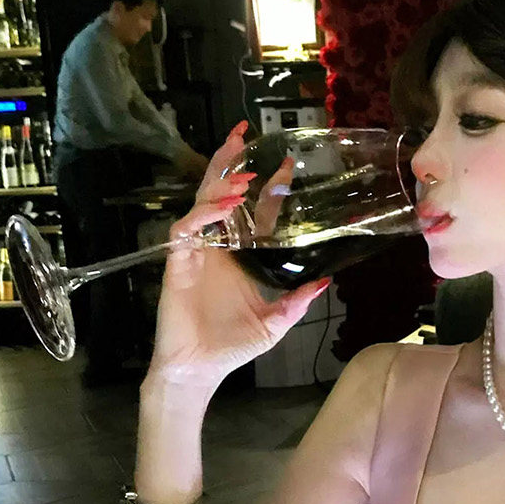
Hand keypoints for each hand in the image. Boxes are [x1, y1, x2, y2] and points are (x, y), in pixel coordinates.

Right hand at [145, 121, 328, 391]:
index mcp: (239, 255)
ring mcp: (196, 253)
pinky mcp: (179, 264)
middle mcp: (217, 247)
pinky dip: (202, 217)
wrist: (199, 369)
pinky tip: (220, 210)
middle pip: (221, 193)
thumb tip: (325, 281)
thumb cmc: (232, 346)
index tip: (287, 164)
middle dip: (230, 162)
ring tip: (241, 176)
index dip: (268, 187)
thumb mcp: (275, 322)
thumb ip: (297, 300)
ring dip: (219, 186)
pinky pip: (186, 231)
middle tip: (243, 134)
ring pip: (201, 204)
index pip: (253, 211)